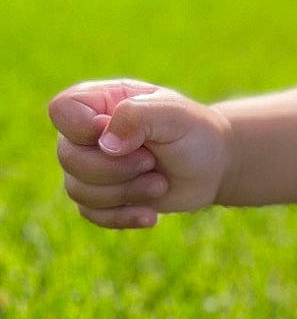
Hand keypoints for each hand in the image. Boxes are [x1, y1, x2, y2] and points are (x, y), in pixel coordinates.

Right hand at [48, 78, 231, 229]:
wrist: (212, 167)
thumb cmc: (193, 132)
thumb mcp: (174, 115)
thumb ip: (136, 116)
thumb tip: (104, 144)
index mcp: (98, 102)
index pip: (61, 110)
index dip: (86, 129)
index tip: (129, 137)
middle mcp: (87, 134)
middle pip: (69, 158)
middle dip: (118, 168)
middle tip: (152, 162)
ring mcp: (90, 166)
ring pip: (78, 190)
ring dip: (127, 192)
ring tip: (160, 182)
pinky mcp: (100, 196)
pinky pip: (91, 213)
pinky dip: (123, 216)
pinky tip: (151, 214)